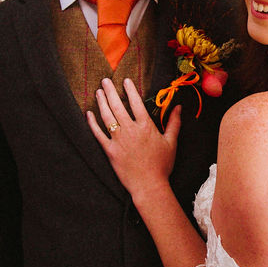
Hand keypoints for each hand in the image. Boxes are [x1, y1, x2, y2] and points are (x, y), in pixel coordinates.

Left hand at [87, 78, 181, 196]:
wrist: (149, 185)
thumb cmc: (162, 165)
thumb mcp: (171, 142)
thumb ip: (174, 123)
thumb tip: (178, 106)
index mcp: (146, 126)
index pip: (136, 103)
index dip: (130, 90)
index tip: (125, 81)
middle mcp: (130, 130)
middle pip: (118, 106)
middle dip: (110, 91)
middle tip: (105, 80)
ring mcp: (118, 140)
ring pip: (107, 117)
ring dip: (101, 102)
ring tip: (98, 92)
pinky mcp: (110, 151)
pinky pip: (98, 134)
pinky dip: (92, 123)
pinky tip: (89, 114)